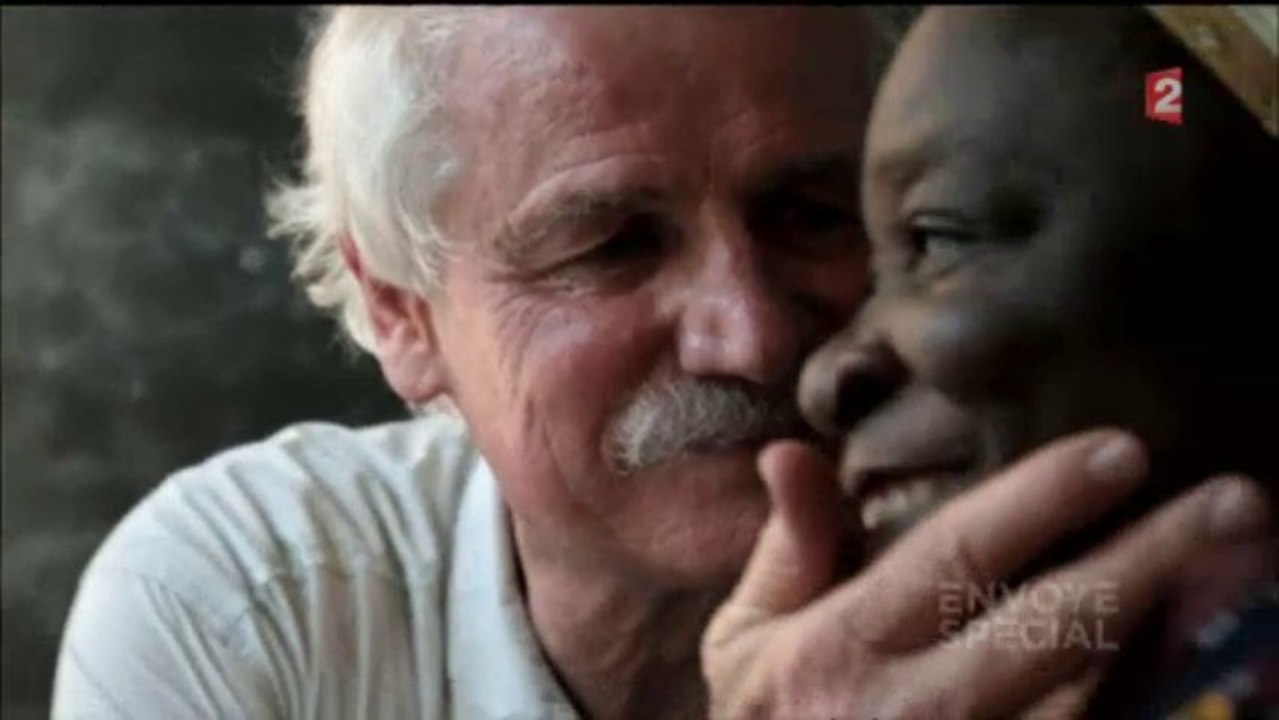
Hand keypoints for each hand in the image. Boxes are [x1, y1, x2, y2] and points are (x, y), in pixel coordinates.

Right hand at [701, 429, 1272, 718]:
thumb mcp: (746, 638)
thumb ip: (787, 548)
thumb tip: (792, 452)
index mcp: (843, 648)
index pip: (954, 558)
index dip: (1040, 500)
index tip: (1119, 450)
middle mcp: (914, 708)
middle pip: (1051, 627)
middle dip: (1149, 558)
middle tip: (1237, 502)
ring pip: (1090, 692)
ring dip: (1174, 627)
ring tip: (1242, 563)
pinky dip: (1148, 694)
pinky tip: (1200, 646)